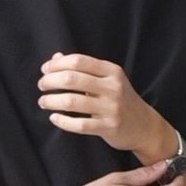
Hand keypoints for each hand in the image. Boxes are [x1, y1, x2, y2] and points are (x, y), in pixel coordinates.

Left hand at [37, 52, 174, 158]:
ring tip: (43, 101)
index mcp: (111, 71)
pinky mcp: (108, 127)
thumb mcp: (108, 80)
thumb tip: (55, 58)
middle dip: (51, 81)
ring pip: (72, 101)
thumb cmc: (122, 100)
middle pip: (72, 79)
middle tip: (41, 85)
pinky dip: (63, 121)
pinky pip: (79, 125)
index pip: (78, 61)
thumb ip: (83, 69)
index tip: (45, 70)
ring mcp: (110, 108)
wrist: (144, 126)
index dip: (57, 64)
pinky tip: (54, 118)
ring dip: (52, 101)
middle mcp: (112, 87)